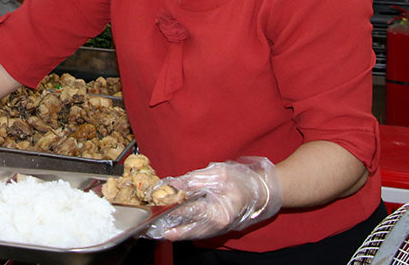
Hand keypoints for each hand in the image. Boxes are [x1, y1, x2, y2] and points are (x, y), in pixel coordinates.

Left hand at [147, 157, 280, 240]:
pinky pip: (194, 232)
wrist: (262, 192)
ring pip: (188, 234)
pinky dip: (181, 229)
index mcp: (217, 212)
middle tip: (146, 227)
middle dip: (164, 229)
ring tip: (152, 227)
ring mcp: (216, 230)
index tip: (151, 213)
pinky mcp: (215, 229)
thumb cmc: (243, 181)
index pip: (185, 214)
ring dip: (171, 230)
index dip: (166, 212)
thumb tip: (171, 185)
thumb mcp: (217, 175)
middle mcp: (215, 226)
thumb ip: (191, 181)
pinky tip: (168, 225)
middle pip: (183, 231)